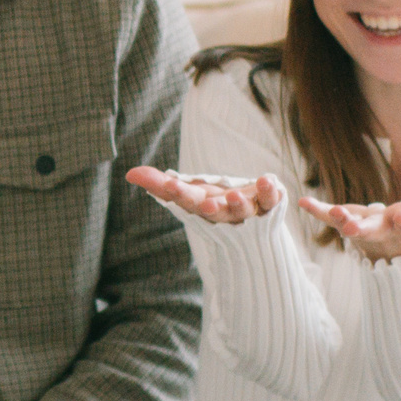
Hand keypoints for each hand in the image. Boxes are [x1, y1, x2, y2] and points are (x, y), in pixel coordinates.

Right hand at [126, 167, 284, 224]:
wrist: (253, 226)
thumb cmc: (213, 203)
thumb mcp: (187, 192)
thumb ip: (160, 184)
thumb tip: (130, 174)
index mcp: (201, 208)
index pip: (187, 202)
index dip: (179, 194)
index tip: (171, 185)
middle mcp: (224, 213)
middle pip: (216, 212)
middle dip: (212, 208)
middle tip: (208, 204)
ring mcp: (248, 211)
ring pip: (243, 210)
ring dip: (239, 204)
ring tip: (235, 195)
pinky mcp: (268, 205)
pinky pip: (271, 200)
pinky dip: (269, 191)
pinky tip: (267, 179)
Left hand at [297, 192, 400, 260]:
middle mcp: (384, 231)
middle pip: (373, 230)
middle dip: (361, 228)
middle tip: (348, 227)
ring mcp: (365, 229)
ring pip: (352, 224)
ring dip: (339, 219)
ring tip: (328, 211)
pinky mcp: (350, 224)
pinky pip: (331, 217)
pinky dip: (317, 210)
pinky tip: (301, 201)